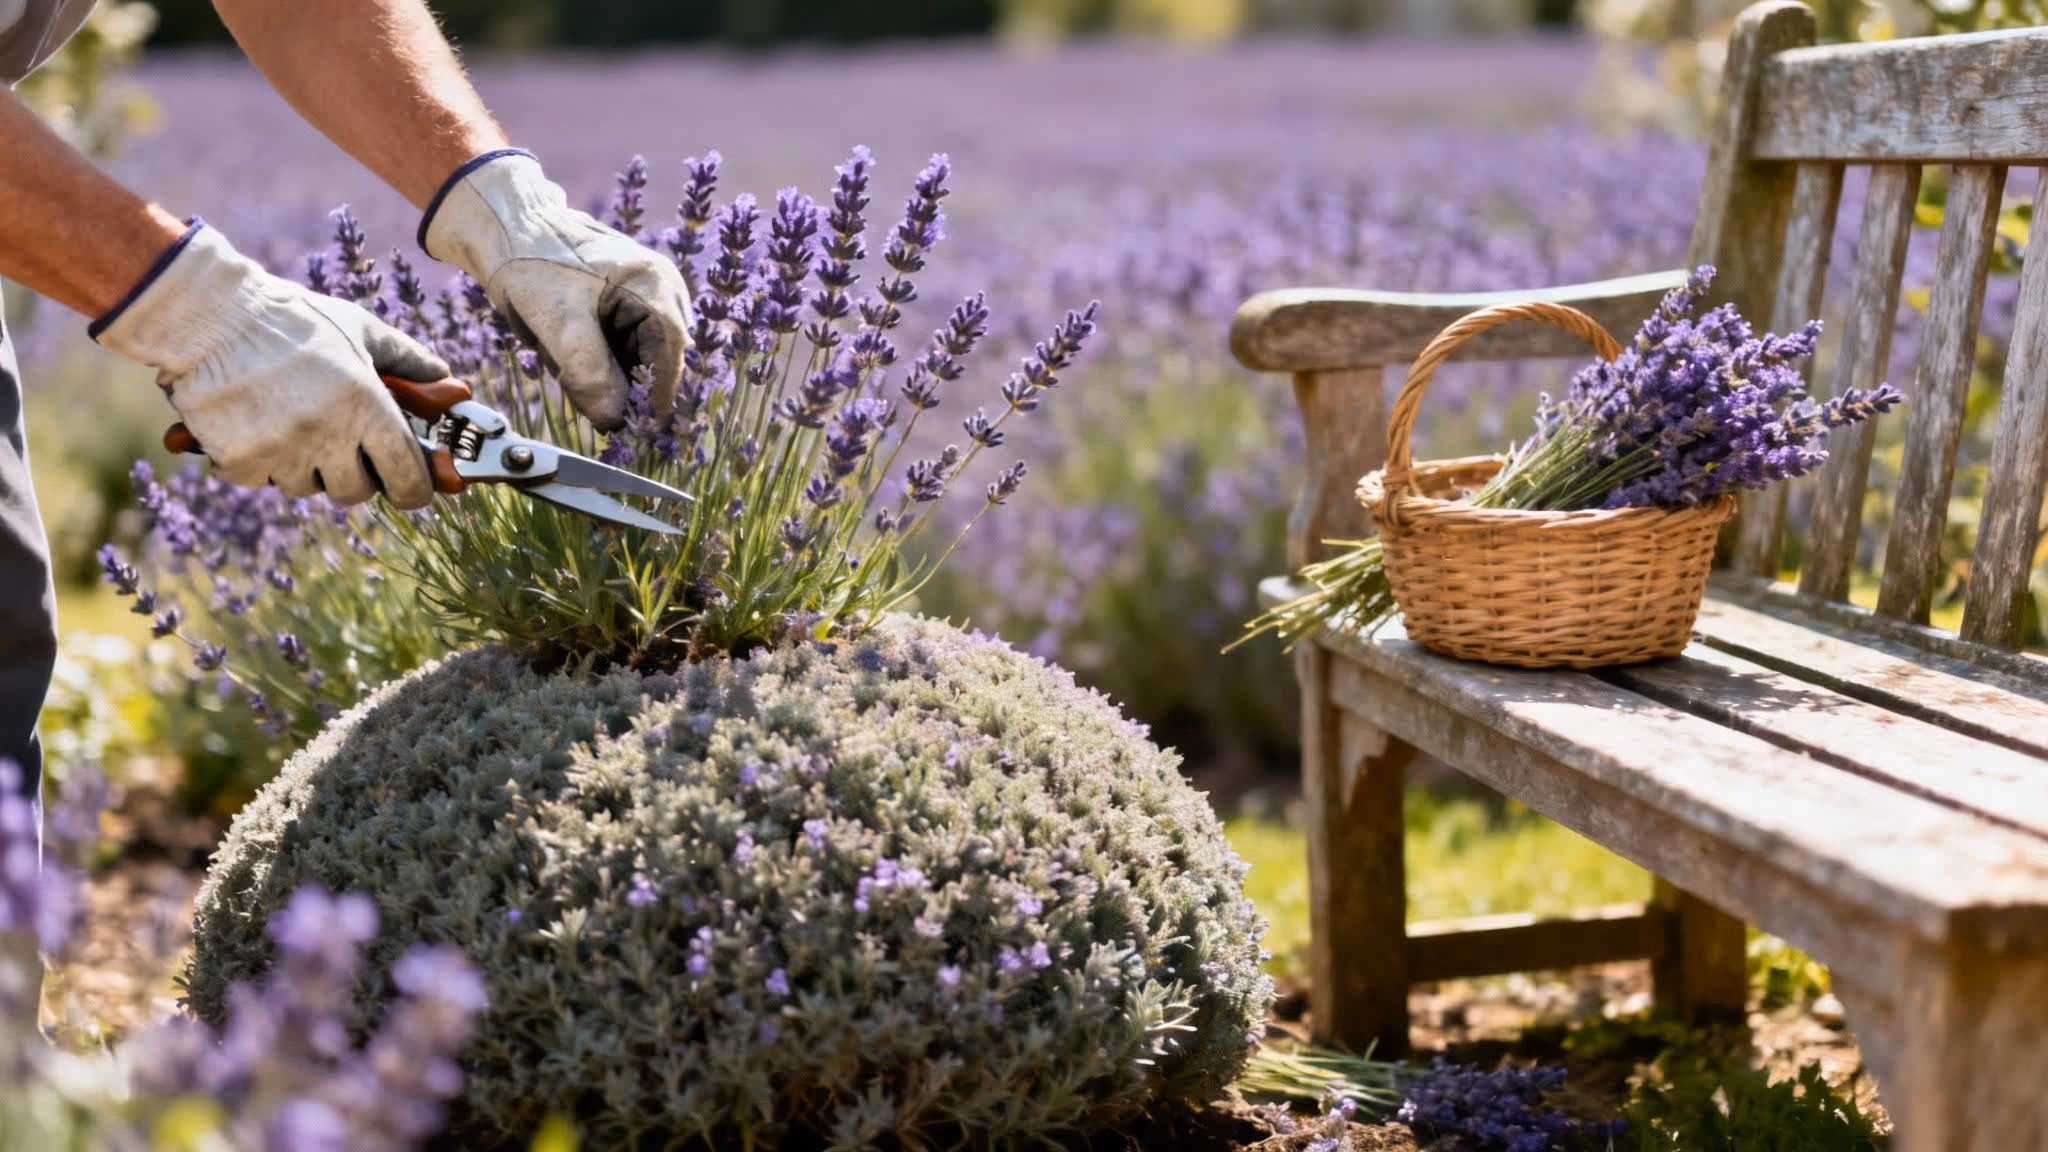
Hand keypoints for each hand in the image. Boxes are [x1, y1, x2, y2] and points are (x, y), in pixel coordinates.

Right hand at [93, 223, 447, 509]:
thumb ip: (410, 362)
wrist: (212, 314)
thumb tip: (451, 385)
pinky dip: (259, 461)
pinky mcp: (239, 461)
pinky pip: (261, 480)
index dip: (413, 488)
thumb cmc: (294, 319)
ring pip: (307, 487)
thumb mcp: (362, 330)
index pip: (408, 478)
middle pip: (357, 491)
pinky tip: (255, 422)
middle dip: (354, 472)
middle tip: (339, 441)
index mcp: (368, 407)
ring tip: (291, 419)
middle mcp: (328, 436)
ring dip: (304, 465)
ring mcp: (282, 452)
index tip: (409, 486)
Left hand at [421, 150, 691, 430]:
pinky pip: (622, 345)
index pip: (670, 358)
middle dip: (625, 388)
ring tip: (566, 370)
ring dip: (609, 376)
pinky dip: (599, 362)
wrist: (501, 223)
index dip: (654, 400)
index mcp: (656, 285)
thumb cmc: (529, 262)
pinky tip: (567, 358)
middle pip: (656, 359)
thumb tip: (616, 423)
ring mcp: (644, 294)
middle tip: (595, 416)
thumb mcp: (557, 323)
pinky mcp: (624, 302)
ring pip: (637, 356)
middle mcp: (661, 288)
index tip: (636, 435)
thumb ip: (591, 374)